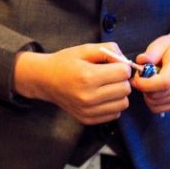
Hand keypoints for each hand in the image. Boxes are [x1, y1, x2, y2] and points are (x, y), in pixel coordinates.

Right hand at [14, 43, 132, 124]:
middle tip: (111, 75)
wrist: (44, 80)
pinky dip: (112, 104)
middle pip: (125, 89)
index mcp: (88, 76)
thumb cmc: (65, 63)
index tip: (114, 65)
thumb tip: (125, 61)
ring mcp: (88, 110)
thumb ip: (108, 50)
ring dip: (119, 93)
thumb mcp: (84, 49)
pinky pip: (115, 114)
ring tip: (107, 86)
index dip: (122, 66)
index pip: (123, 73)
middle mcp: (88, 97)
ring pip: (123, 103)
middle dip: (122, 80)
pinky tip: (102, 96)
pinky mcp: (87, 119)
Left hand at [133, 30, 169, 113]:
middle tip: (140, 78)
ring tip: (148, 82)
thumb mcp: (159, 45)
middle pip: (158, 95)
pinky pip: (159, 109)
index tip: (134, 79)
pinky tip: (153, 90)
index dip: (146, 84)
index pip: (164, 82)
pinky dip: (152, 102)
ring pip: (156, 105)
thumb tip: (141, 61)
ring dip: (146, 95)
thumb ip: (150, 53)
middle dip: (143, 89)